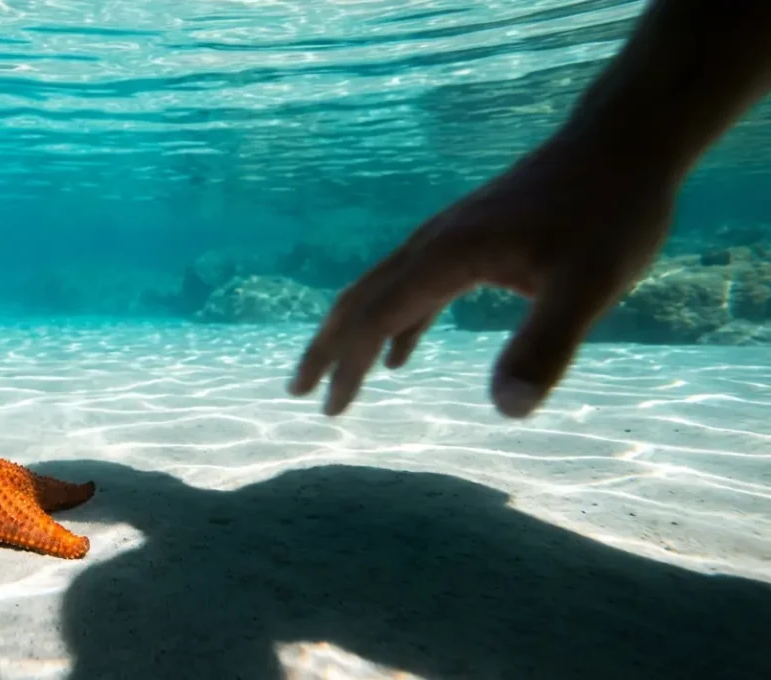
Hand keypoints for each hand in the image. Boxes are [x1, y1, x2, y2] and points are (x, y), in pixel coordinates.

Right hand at [287, 128, 680, 417]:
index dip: (349, 366)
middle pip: (360, 299)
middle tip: (299, 391)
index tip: (329, 409)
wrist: (622, 143)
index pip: (377, 318)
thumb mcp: (589, 285)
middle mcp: (432, 244)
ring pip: (381, 290)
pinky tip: (402, 352)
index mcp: (445, 257)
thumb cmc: (609, 212)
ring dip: (354, 334)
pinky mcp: (469, 238)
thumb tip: (506, 411)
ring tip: (337, 375)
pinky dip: (396, 322)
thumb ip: (545, 346)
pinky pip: (414, 286)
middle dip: (327, 348)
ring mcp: (447, 237)